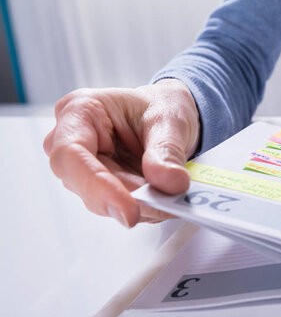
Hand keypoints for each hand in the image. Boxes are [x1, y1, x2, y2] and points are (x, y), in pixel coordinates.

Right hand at [44, 79, 199, 226]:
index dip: (97, 186)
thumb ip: (168, 151)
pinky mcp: (100, 187)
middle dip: (127, 200)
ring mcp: (84, 167)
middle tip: (166, 206)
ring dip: (139, 206)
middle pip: (84, 184)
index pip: (72, 154)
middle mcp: (73, 141)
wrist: (170, 116)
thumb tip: (170, 183)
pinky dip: (143, 207)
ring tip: (171, 198)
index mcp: (81, 111)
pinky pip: (117, 206)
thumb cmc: (161, 106)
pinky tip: (163, 199)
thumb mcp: (171, 120)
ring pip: (102, 202)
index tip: (130, 210)